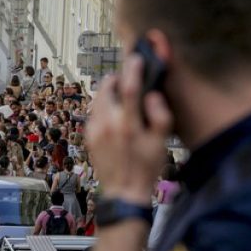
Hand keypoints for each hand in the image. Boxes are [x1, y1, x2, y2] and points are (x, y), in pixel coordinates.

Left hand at [86, 55, 171, 204]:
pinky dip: (103, 107)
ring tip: (121, 95)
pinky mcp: (88, 137)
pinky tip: (113, 114)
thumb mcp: (161, 144)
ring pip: (98, 100)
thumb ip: (160, 116)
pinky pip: (94, 113)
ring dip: (108, 92)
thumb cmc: (146, 168)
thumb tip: (152, 96)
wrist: (124, 191)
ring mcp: (95, 131)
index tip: (136, 59)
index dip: (133, 70)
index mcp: (128, 125)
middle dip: (116, 79)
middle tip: (126, 78)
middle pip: (106, 89)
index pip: (129, 88)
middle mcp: (108, 125)